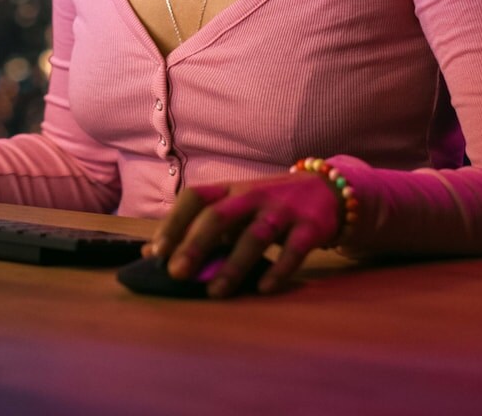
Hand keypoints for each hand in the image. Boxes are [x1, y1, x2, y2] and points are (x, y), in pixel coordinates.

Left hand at [144, 172, 342, 297]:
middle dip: (195, 244)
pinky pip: (294, 250)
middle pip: (219, 216)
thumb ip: (199, 227)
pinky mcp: (311, 227)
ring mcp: (283, 210)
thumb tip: (152, 252)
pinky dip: (279, 270)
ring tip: (215, 292)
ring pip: (255, 236)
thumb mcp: (235, 208)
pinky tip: (263, 288)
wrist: (329, 191)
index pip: (195, 197)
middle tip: (177, 273)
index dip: (174, 222)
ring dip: (233, 265)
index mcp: (230, 189)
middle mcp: (254, 196)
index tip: (157, 251)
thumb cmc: (269, 206)